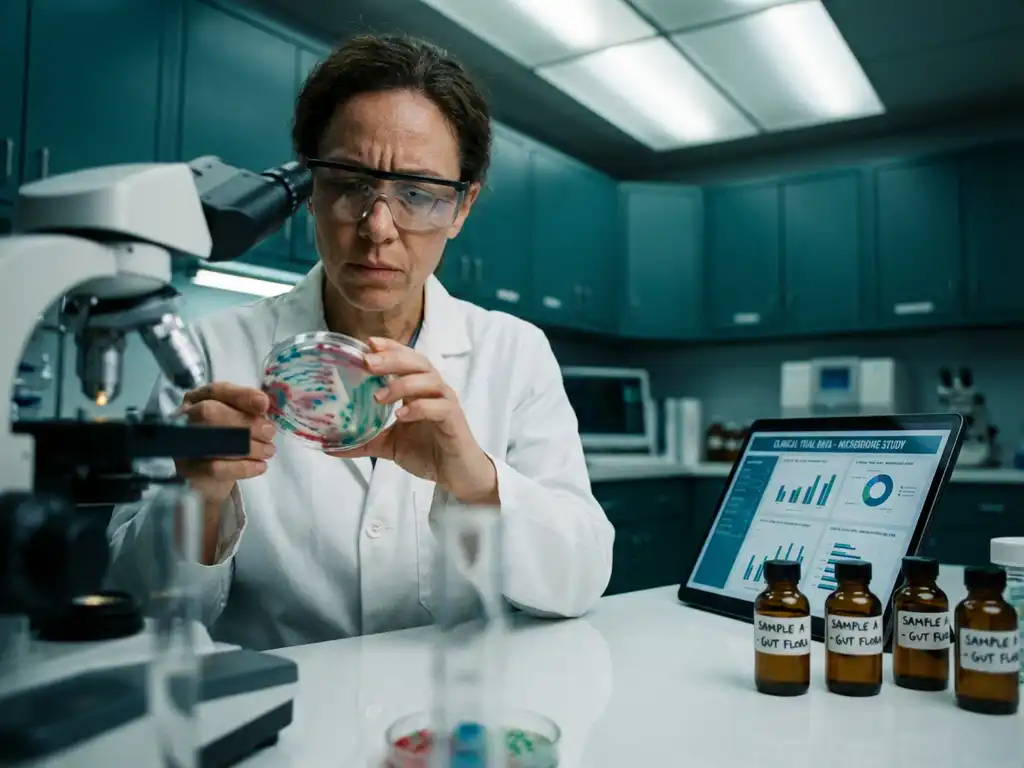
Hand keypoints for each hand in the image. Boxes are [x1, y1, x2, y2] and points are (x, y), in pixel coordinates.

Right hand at [176, 382, 275, 506]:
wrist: (209, 474)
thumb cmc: (228, 437)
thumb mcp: (238, 418)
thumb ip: (249, 409)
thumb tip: (263, 404)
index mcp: (198, 399)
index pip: (217, 391)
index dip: (241, 396)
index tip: (264, 404)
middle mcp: (186, 417)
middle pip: (211, 413)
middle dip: (246, 423)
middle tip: (269, 433)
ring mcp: (184, 444)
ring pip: (214, 441)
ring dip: (250, 447)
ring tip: (268, 451)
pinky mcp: (189, 470)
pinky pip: (216, 468)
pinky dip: (243, 467)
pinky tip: (260, 466)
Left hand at [331, 337, 497, 503]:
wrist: (457, 475)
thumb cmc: (428, 452)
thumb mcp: (389, 445)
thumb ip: (364, 441)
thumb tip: (329, 446)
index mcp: (418, 390)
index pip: (406, 358)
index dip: (390, 348)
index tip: (368, 343)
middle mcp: (434, 391)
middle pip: (418, 362)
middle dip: (392, 359)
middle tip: (368, 363)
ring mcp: (446, 404)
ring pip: (430, 380)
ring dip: (403, 383)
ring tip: (379, 396)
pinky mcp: (454, 421)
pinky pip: (440, 407)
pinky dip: (420, 408)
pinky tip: (402, 415)